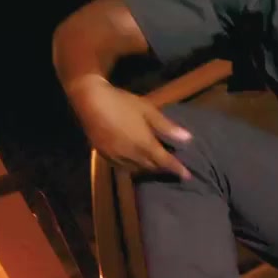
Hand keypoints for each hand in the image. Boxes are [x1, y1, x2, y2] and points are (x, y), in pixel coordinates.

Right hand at [68, 78, 192, 178]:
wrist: (89, 101)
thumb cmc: (121, 102)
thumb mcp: (147, 110)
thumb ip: (167, 127)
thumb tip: (188, 139)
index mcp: (144, 145)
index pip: (165, 162)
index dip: (177, 169)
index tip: (187, 176)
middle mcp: (130, 155)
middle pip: (150, 167)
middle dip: (162, 168)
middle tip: (172, 167)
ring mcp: (115, 156)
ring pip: (136, 169)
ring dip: (147, 168)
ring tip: (155, 165)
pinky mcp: (104, 155)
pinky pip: (122, 167)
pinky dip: (132, 167)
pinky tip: (134, 161)